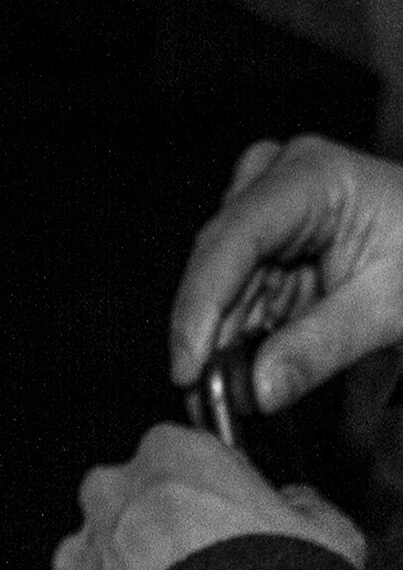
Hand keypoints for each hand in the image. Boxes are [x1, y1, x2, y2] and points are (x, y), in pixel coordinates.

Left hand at [48, 421, 369, 569]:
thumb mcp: (329, 537)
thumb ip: (305, 506)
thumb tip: (297, 503)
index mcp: (172, 456)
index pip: (177, 457)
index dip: (204, 493)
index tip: (225, 523)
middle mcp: (112, 495)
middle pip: (125, 505)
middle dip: (152, 534)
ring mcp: (80, 555)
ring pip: (95, 561)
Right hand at [168, 134, 402, 408]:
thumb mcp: (389, 308)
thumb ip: (319, 349)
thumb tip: (258, 393)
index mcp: (311, 176)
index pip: (234, 238)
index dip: (201, 304)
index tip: (187, 364)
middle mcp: (277, 177)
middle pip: (221, 259)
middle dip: (211, 328)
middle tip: (207, 392)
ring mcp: (269, 201)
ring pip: (223, 277)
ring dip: (226, 334)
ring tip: (232, 388)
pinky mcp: (272, 233)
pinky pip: (241, 284)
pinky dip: (245, 327)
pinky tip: (248, 363)